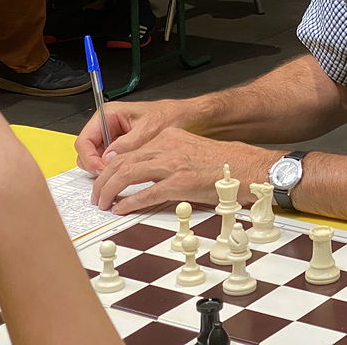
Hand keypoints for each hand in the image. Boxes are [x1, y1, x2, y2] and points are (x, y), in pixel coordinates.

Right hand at [75, 99, 182, 174]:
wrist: (189, 118)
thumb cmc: (172, 116)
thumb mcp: (150, 129)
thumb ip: (128, 143)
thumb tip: (109, 158)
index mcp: (109, 114)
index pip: (84, 140)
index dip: (89, 158)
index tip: (101, 171)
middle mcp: (108, 125)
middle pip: (87, 152)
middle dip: (95, 167)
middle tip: (108, 179)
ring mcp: (114, 137)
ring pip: (97, 159)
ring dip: (105, 170)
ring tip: (119, 179)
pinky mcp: (123, 147)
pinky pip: (111, 162)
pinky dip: (115, 170)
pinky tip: (126, 176)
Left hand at [90, 129, 273, 214]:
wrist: (249, 169)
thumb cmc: (225, 164)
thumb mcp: (191, 153)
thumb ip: (168, 162)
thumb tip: (146, 183)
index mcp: (169, 137)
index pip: (128, 150)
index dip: (110, 167)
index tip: (104, 180)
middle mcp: (167, 147)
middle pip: (120, 162)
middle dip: (103, 181)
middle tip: (97, 195)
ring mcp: (172, 165)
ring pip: (126, 175)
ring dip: (109, 191)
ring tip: (103, 203)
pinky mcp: (179, 183)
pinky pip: (145, 194)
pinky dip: (129, 203)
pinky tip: (122, 209)